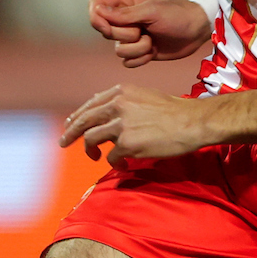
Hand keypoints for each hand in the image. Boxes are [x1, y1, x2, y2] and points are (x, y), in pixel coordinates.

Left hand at [60, 84, 215, 162]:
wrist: (193, 122)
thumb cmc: (175, 111)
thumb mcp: (145, 96)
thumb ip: (125, 103)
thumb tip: (108, 115)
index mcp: (121, 92)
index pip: (91, 104)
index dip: (78, 116)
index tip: (70, 124)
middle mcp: (117, 105)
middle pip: (83, 121)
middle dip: (70, 133)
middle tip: (63, 142)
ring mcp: (121, 125)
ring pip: (90, 139)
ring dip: (90, 150)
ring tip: (95, 157)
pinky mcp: (127, 143)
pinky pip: (111, 157)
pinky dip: (115, 163)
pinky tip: (123, 165)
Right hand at [88, 0, 211, 67]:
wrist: (197, 31)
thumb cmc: (177, 14)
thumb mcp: (151, 11)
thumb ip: (124, 14)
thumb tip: (98, 11)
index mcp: (124, 0)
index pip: (95, 6)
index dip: (97, 19)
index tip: (108, 26)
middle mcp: (124, 18)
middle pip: (105, 32)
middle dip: (125, 36)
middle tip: (143, 30)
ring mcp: (131, 36)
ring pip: (117, 50)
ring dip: (137, 49)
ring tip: (152, 40)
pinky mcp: (139, 51)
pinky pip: (127, 62)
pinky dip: (141, 59)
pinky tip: (153, 51)